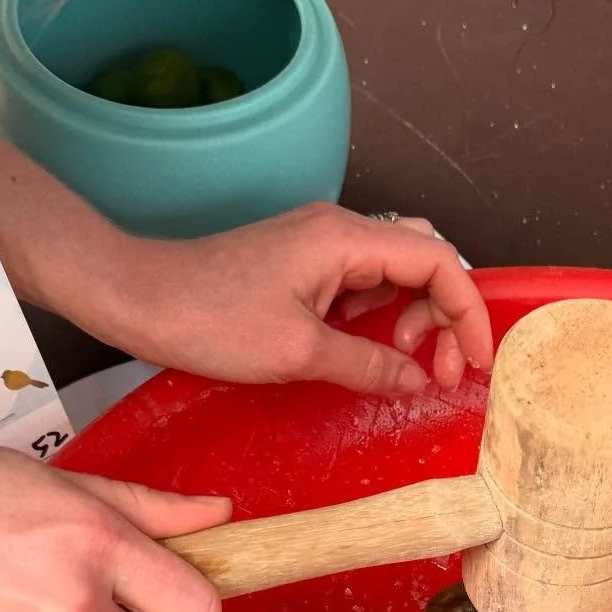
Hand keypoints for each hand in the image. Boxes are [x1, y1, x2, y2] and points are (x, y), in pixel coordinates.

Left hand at [105, 203, 493, 396]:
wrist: (139, 299)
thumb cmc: (209, 320)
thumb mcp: (299, 353)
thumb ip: (369, 364)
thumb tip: (418, 381)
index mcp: (346, 239)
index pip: (438, 261)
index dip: (468, 312)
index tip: (472, 364)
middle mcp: (340, 230)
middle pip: (426, 259)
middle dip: (446, 314)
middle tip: (438, 371)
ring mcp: (320, 245)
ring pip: (397, 270)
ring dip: (416, 316)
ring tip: (404, 362)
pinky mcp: (302, 263)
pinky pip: (364, 283)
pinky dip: (383, 315)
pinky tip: (370, 350)